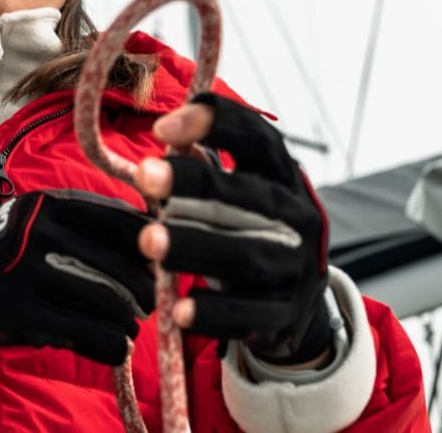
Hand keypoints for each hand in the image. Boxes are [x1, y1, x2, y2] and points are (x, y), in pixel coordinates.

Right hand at [0, 190, 154, 366]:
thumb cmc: (6, 251)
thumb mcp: (37, 219)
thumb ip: (86, 224)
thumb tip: (153, 242)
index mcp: (49, 203)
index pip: (119, 218)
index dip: (149, 243)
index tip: (158, 260)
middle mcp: (39, 233)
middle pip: (118, 263)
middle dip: (143, 288)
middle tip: (148, 301)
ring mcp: (28, 274)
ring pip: (105, 300)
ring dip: (127, 319)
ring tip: (130, 325)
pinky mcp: (20, 314)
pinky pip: (83, 332)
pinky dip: (109, 344)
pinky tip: (115, 347)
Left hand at [135, 93, 330, 364]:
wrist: (297, 299)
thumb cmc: (244, 229)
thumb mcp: (233, 194)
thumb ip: (200, 170)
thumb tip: (159, 151)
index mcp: (282, 176)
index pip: (258, 138)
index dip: (217, 125)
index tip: (162, 127)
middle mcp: (297, 217)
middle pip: (249, 196)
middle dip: (195, 182)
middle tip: (144, 174)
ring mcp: (296, 266)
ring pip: (248, 255)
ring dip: (195, 246)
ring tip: (149, 241)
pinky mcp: (286, 313)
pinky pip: (250, 315)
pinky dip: (215, 314)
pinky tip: (180, 310)